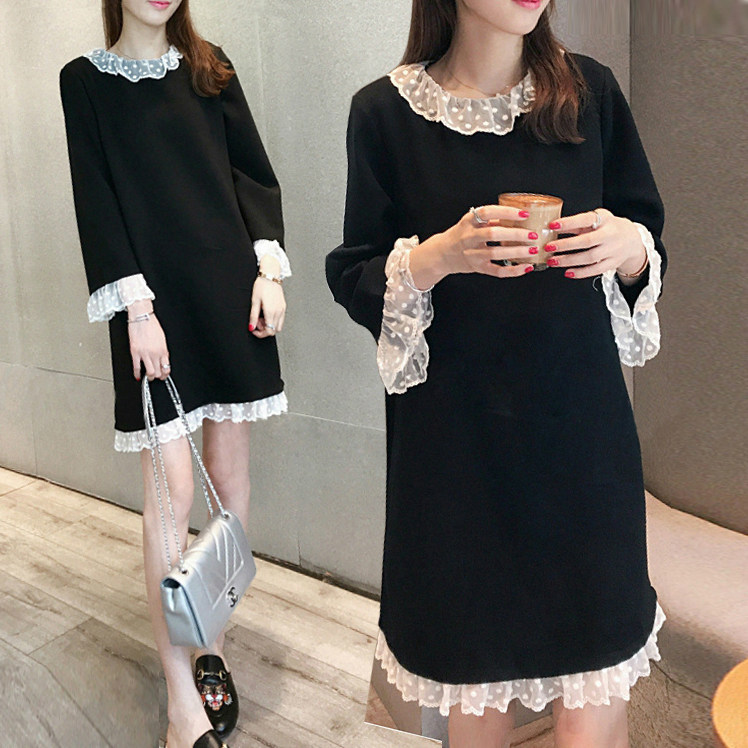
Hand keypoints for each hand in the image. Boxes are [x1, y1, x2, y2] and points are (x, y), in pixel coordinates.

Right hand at [127, 300, 169, 380]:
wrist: (142, 317)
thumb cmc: (152, 325)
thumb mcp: (162, 339)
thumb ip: (162, 350)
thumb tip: (162, 360)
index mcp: (163, 350)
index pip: (166, 367)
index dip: (165, 374)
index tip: (164, 375)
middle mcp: (155, 353)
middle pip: (159, 372)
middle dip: (158, 377)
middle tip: (156, 377)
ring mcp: (145, 353)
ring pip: (150, 372)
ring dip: (149, 377)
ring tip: (148, 377)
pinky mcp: (135, 352)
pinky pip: (136, 367)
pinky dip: (137, 374)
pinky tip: (138, 375)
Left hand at [249, 256, 285, 337]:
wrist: (270, 276)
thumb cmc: (262, 286)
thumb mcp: (254, 302)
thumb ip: (253, 316)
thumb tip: (251, 327)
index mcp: (271, 312)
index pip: (269, 331)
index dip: (260, 334)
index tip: (254, 329)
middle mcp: (279, 312)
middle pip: (274, 330)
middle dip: (264, 329)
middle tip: (257, 321)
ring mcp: (282, 310)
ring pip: (278, 326)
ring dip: (270, 325)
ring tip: (262, 317)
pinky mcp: (283, 307)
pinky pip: (280, 319)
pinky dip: (274, 320)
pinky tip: (267, 313)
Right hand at [409, 205, 536, 289]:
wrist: (442, 254)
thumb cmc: (461, 235)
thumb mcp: (472, 223)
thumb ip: (492, 220)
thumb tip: (518, 216)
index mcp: (469, 222)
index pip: (487, 213)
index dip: (507, 212)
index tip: (524, 214)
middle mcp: (469, 237)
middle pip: (493, 234)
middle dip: (516, 234)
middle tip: (532, 234)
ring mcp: (472, 254)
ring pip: (496, 254)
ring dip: (517, 252)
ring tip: (533, 250)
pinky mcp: (478, 267)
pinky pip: (497, 271)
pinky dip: (513, 271)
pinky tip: (526, 267)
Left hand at [544, 208, 646, 280]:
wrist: (632, 239)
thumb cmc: (608, 227)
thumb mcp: (596, 220)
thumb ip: (577, 224)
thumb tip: (554, 227)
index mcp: (605, 220)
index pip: (585, 220)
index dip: (569, 223)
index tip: (552, 225)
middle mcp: (610, 235)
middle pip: (587, 241)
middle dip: (565, 245)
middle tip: (548, 247)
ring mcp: (613, 250)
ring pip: (590, 258)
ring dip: (569, 261)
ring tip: (552, 261)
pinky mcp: (612, 263)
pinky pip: (595, 270)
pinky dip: (580, 273)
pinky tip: (567, 272)